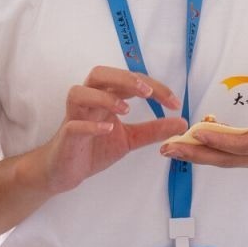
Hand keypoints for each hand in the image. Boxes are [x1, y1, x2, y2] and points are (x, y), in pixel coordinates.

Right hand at [36, 67, 186, 194]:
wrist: (65, 171)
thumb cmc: (93, 148)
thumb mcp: (130, 139)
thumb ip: (153, 130)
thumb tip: (182, 122)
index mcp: (105, 98)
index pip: (129, 81)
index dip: (153, 87)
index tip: (174, 103)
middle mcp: (89, 101)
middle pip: (100, 75)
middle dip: (125, 79)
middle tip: (148, 92)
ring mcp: (75, 117)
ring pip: (80, 93)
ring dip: (104, 97)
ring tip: (126, 109)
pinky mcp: (67, 137)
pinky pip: (74, 125)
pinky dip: (90, 125)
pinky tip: (108, 129)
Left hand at [160, 80, 247, 169]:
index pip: (245, 145)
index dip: (220, 140)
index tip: (198, 131)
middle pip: (228, 159)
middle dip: (197, 154)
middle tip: (169, 148)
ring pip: (224, 160)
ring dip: (196, 154)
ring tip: (170, 148)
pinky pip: (226, 155)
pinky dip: (206, 149)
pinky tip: (189, 139)